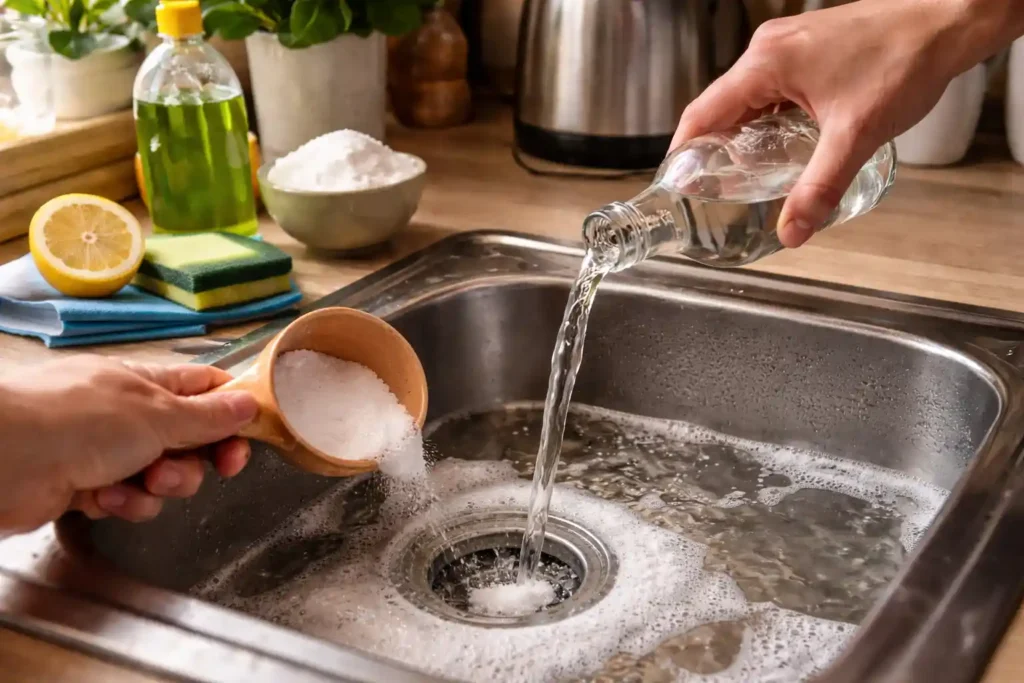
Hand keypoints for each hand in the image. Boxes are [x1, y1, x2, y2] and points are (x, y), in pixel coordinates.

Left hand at [0, 356, 258, 532]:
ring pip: (163, 476)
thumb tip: (250, 402)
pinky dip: (123, 502)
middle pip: (190, 441)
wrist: (3, 460)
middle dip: (194, 463)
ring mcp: (107, 451)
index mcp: (148, 382)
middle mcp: (130, 414)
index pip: (205, 390)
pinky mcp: (87, 486)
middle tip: (196, 470)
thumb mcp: (157, 415)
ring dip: (158, 486)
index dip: (233, 414)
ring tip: (139, 483)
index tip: (248, 439)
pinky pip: (129, 499)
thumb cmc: (80, 422)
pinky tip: (103, 498)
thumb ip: (207, 417)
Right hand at [672, 0, 1023, 247]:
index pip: (701, 113)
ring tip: (745, 174)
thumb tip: (792, 231)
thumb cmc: (904, 59)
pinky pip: (770, 87)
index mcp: (765, 65)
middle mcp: (768, 50)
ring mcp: (788, 46)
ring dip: (742, 134)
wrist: (947, 21)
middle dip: (714, 149)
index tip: (678, 183)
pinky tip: (783, 143)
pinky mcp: (807, 49)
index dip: (683, 151)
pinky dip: (766, 117)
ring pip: (746, 97)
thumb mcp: (855, 137)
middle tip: (712, 189)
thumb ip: (819, 188)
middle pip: (720, 107)